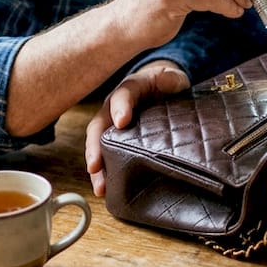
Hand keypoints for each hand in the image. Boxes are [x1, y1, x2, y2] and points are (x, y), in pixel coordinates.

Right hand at [85, 61, 189, 195]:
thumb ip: (171, 78)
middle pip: (99, 126)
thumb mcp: (171, 77)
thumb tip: (170, 81)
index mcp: (129, 89)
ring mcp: (111, 125)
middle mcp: (113, 108)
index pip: (122, 95)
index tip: (121, 122)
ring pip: (97, 145)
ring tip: (100, 187)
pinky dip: (104, 173)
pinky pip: (105, 156)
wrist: (160, 89)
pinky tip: (105, 190)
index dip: (120, 107)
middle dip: (95, 147)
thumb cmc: (164, 84)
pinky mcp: (115, 141)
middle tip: (96, 166)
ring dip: (97, 167)